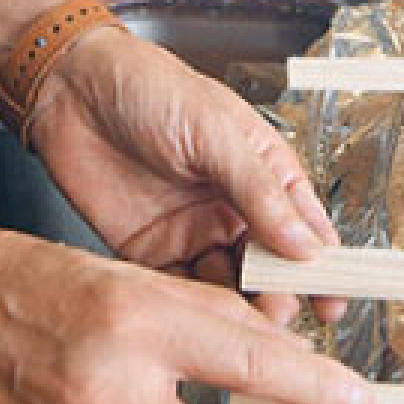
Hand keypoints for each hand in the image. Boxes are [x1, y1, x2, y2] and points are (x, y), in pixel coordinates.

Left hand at [23, 26, 345, 323]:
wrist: (70, 88)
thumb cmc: (148, 87)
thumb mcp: (217, 132)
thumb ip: (261, 192)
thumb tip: (305, 244)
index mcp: (264, 174)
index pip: (306, 230)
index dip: (322, 269)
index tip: (333, 301)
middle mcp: (234, 208)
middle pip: (272, 268)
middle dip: (281, 293)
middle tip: (280, 309)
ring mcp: (194, 232)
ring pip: (231, 286)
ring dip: (240, 306)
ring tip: (243, 317)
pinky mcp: (152, 251)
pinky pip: (182, 289)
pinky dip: (194, 307)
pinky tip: (201, 315)